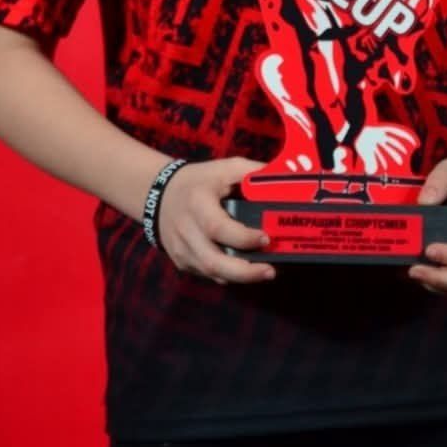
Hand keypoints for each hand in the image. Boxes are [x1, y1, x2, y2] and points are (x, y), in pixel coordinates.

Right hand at [157, 157, 274, 284]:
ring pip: (210, 273)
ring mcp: (181, 249)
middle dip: (244, 272)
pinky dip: (228, 275)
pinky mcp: (182, 261)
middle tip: (270, 270)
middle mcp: (186, 230)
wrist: (160, 194)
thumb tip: (285, 181)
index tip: (266, 238)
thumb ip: (253, 173)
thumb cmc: (200, 181)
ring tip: (265, 273)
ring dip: (239, 277)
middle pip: (212, 261)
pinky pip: (207, 274)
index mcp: (197, 203)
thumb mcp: (225, 168)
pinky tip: (245, 271)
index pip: (218, 227)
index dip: (243, 238)